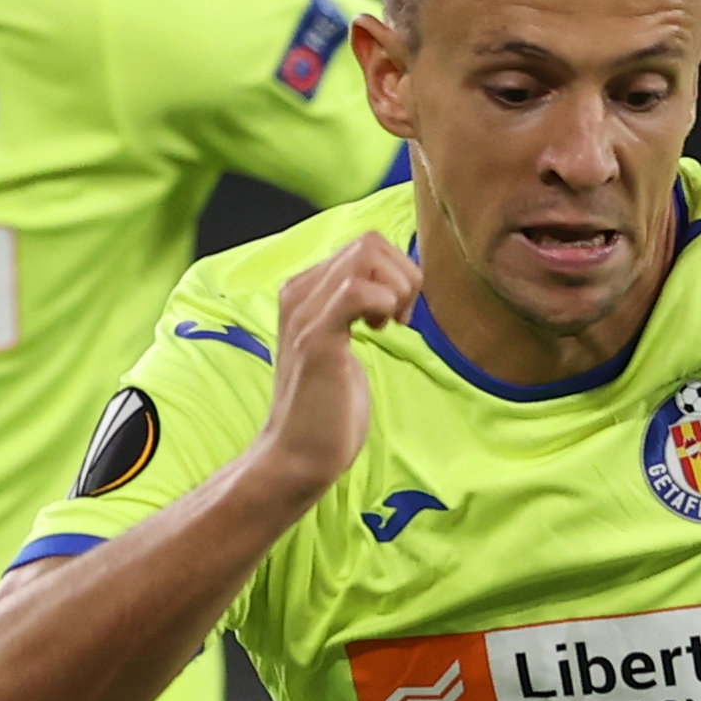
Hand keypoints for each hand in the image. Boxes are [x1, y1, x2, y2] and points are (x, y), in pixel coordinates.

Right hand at [246, 234, 420, 500]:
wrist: (297, 458)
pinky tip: (383, 332)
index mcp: (304, 291)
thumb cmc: (326, 410)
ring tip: (390, 327)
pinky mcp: (316, 340)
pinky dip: (384, 302)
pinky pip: (357, 290)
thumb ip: (355, 311)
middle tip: (399, 321)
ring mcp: (305, 314)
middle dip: (402, 277)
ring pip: (366, 256)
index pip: (364, 245)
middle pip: (369, 242)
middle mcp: (299, 294)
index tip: (395, 315)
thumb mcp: (341, 346)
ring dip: (397, 288)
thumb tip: (394, 284)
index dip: (394, 273)